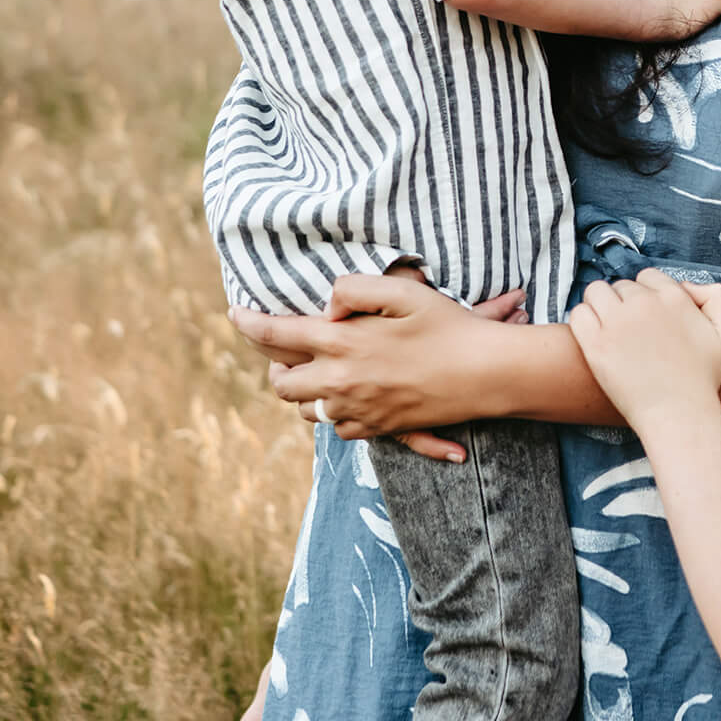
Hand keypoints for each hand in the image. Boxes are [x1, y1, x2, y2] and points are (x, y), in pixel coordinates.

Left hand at [231, 278, 524, 453]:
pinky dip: (336, 413)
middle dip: (277, 367)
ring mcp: (358, 411)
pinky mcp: (378, 430)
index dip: (249, 323)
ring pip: (308, 412)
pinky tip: (350, 396)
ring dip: (305, 393)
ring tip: (316, 373)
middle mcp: (341, 383)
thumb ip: (356, 290)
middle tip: (284, 352)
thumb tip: (327, 304)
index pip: (276, 335)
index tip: (235, 313)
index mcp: (342, 344)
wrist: (485, 375)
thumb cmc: (447, 326)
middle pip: (283, 385)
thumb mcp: (403, 291)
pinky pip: (339, 429)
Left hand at [567, 270, 720, 434]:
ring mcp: (617, 323)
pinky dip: (582, 320)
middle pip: (621, 286)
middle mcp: (643, 303)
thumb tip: (686, 285)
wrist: (680, 415)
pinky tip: (593, 338)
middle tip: (631, 332)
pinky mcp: (596, 345)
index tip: (648, 318)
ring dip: (599, 306)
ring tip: (608, 330)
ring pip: (596, 292)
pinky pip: (578, 314)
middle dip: (624, 304)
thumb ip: (716, 297)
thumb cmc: (703, 379)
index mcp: (673, 296)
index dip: (646, 295)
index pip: (647, 277)